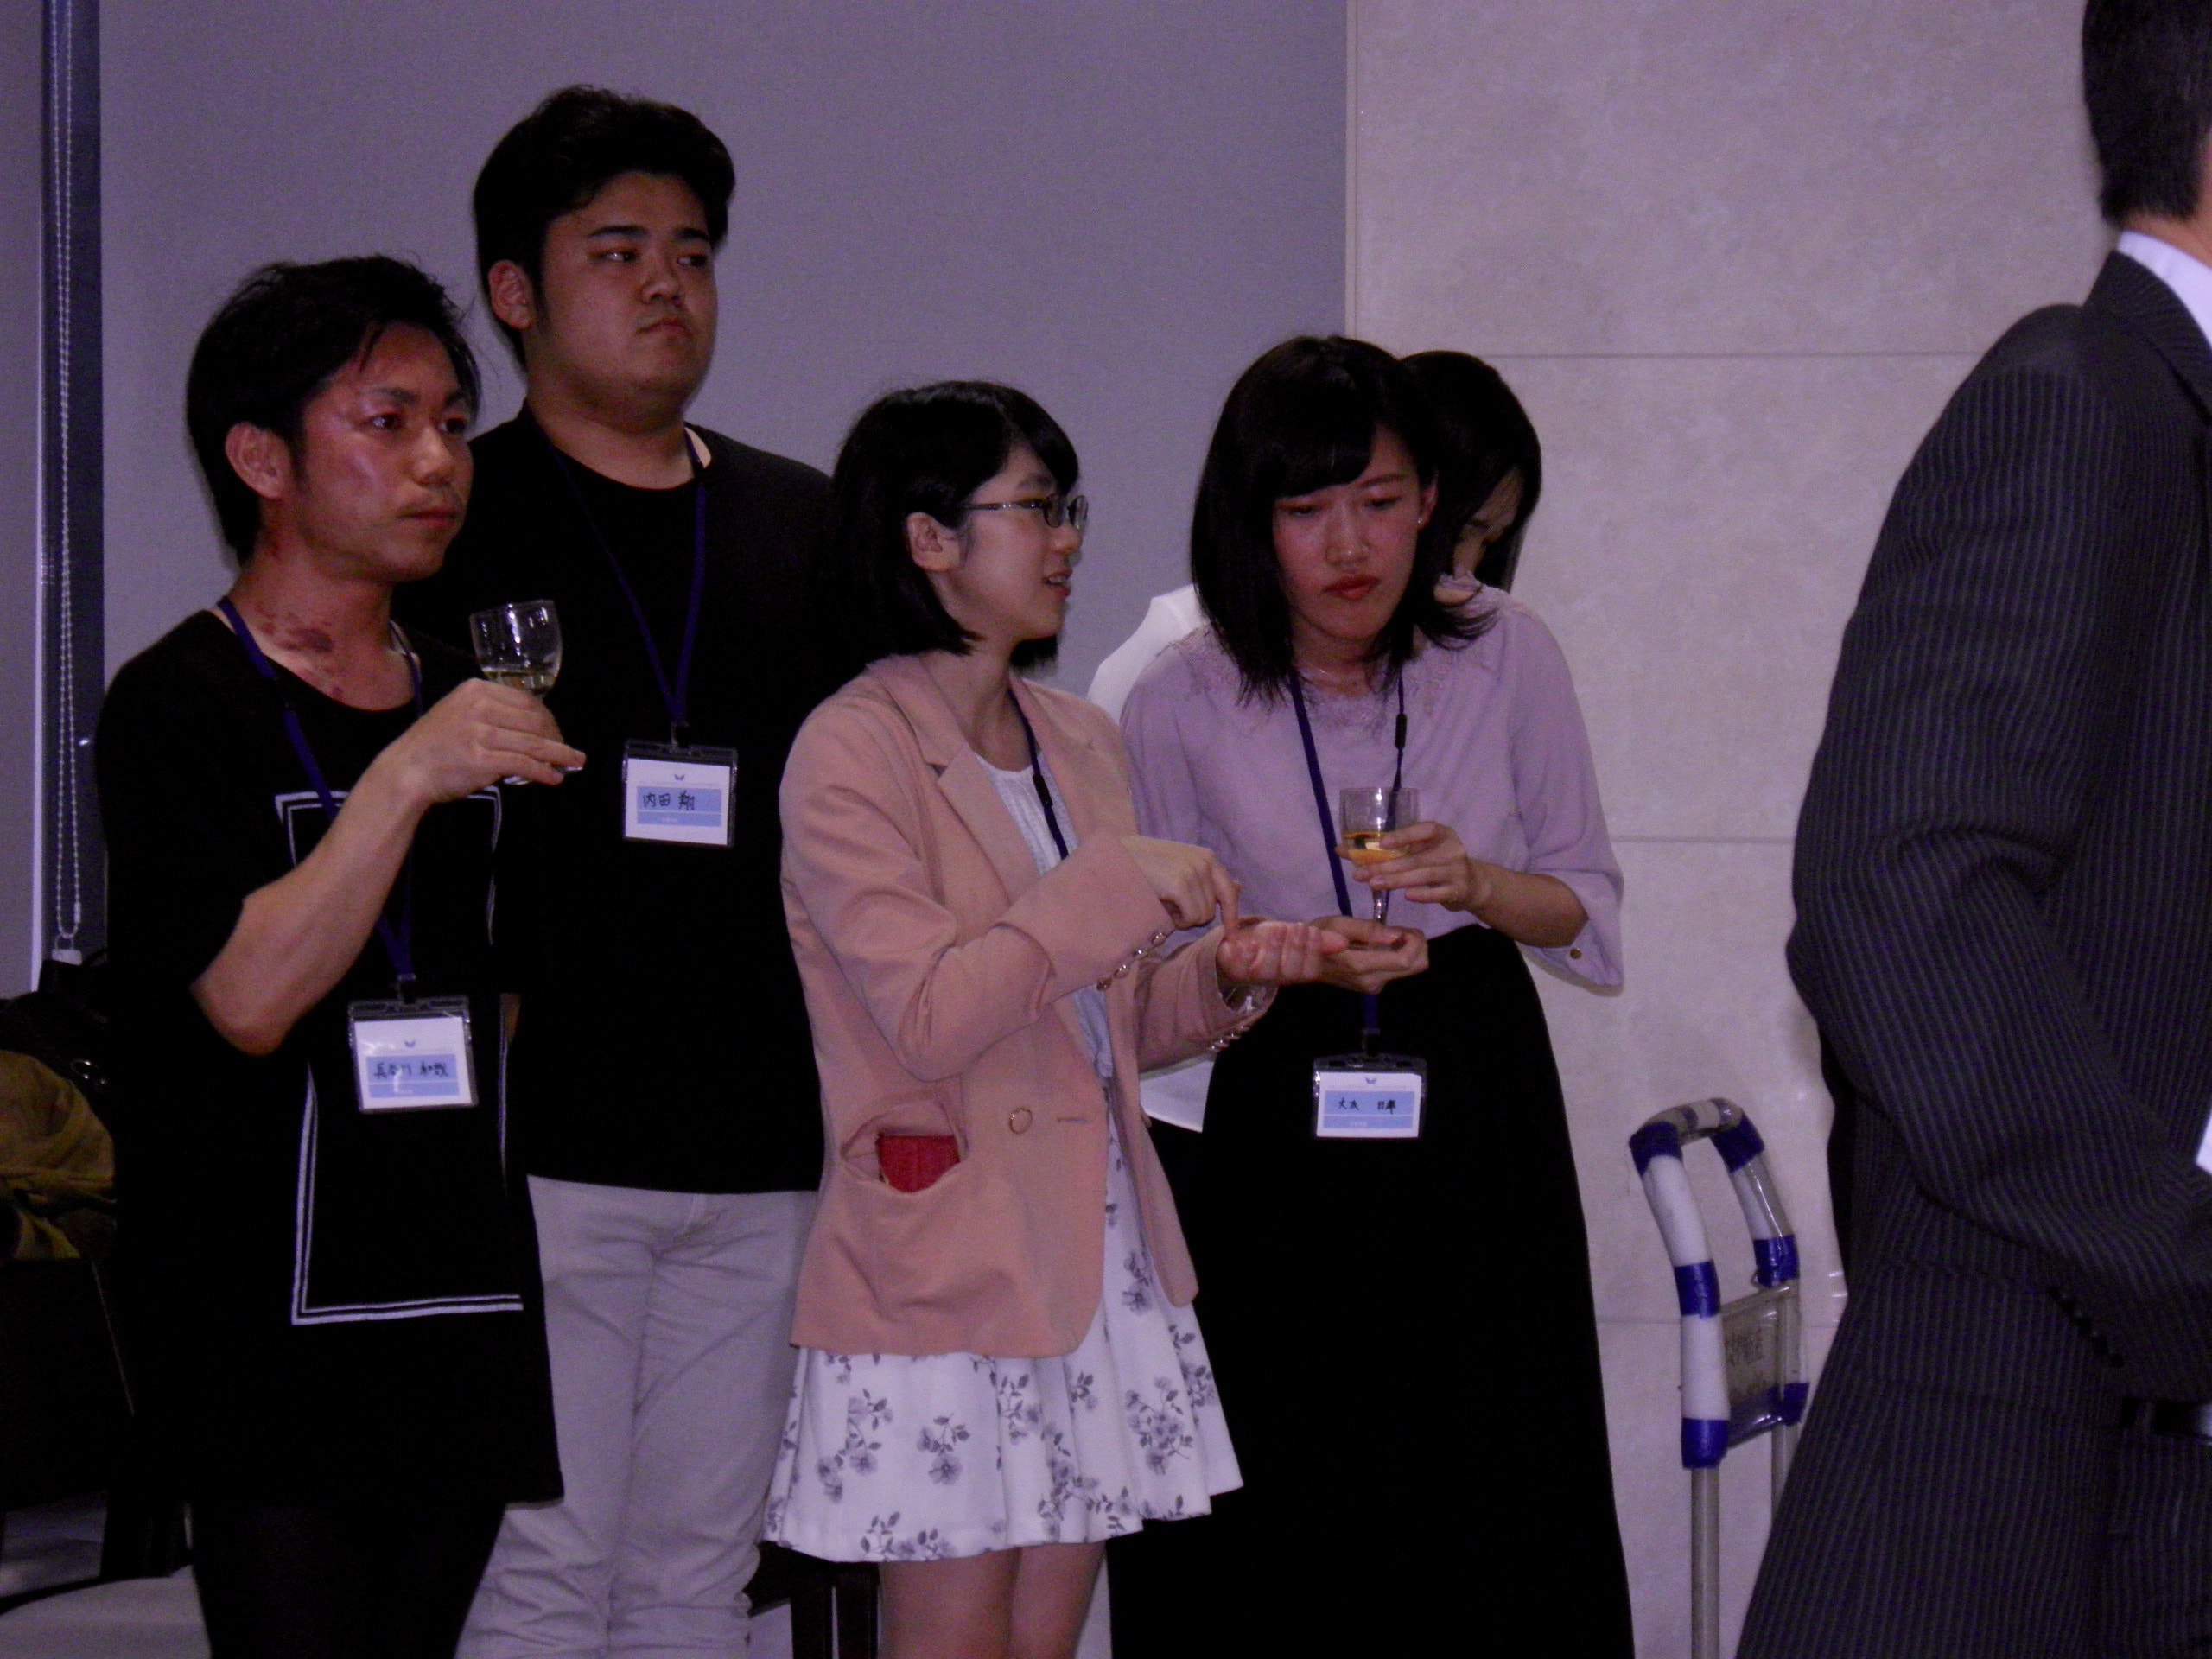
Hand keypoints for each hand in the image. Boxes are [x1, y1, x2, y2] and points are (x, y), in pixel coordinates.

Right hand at [379, 680, 585, 804]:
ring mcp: (480, 732)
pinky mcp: (482, 759)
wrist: (406, 770)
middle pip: (534, 720)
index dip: (548, 718)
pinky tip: (553, 778)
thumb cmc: (434, 745)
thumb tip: (533, 727)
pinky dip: (543, 772)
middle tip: (568, 751)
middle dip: (556, 737)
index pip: (526, 700)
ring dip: (559, 755)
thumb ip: (491, 713)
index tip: (556, 732)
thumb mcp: (459, 713)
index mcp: (475, 690)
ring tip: (574, 763)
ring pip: (533, 742)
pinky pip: (523, 764)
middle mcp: (479, 707)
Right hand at [1120, 835, 1240, 931]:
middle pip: (1214, 908)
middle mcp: (1205, 862)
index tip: (1232, 935)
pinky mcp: (1181, 884)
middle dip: (1195, 914)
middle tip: (1173, 908)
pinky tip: (1162, 906)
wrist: (1115, 860)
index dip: (1231, 915)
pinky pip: (1191, 917)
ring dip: (1183, 917)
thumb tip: (1239, 887)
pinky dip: (1177, 919)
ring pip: (1202, 916)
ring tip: (1164, 902)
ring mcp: (1193, 872)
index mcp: (1207, 856)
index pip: (1230, 891)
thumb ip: (1208, 878)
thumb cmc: (1146, 866)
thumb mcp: (1181, 867)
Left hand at [1215, 916, 1343, 990]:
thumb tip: (1344, 943)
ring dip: (1273, 949)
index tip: (1313, 931)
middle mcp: (1277, 977)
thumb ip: (1319, 940)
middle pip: (1291, 972)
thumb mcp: (1296, 935)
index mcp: (1295, 971)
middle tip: (1298, 926)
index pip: (1310, 970)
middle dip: (1296, 948)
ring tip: (1277, 930)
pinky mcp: (1235, 969)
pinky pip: (1240, 969)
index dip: (1313, 952)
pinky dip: (1245, 956)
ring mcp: (1255, 976)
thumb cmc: (1272, 939)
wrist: (1239, 941)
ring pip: (1267, 971)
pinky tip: (1250, 944)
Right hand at [1307, 915, 1428, 994]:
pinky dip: (1400, 955)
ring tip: (1393, 935)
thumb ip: (1367, 929)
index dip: (1415, 943)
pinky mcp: (1373, 986)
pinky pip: (1398, 971)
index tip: (1406, 928)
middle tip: (1405, 930)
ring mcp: (1373, 986)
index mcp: (1361, 965)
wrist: (1302, 960)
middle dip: (1418, 945)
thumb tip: (1395, 935)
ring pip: (1410, 970)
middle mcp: (1371, 980)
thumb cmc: (1318, 936)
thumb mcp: (1338, 924)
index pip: (1405, 961)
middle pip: (1416, 967)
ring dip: (1410, 950)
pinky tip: (1385, 944)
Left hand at [1359, 820, 1493, 912]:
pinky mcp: (1458, 890)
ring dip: (1397, 880)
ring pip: (1424, 875)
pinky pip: (1439, 893)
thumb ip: (1387, 851)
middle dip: (1386, 866)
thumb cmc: (1436, 864)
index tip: (1382, 843)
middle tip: (1361, 874)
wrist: (1472, 885)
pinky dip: (1423, 895)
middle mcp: (1452, 850)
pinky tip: (1406, 896)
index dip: (1405, 834)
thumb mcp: (1419, 852)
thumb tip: (1341, 849)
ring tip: (1374, 884)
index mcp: (1442, 834)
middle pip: (1417, 858)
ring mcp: (1457, 871)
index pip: (1425, 829)